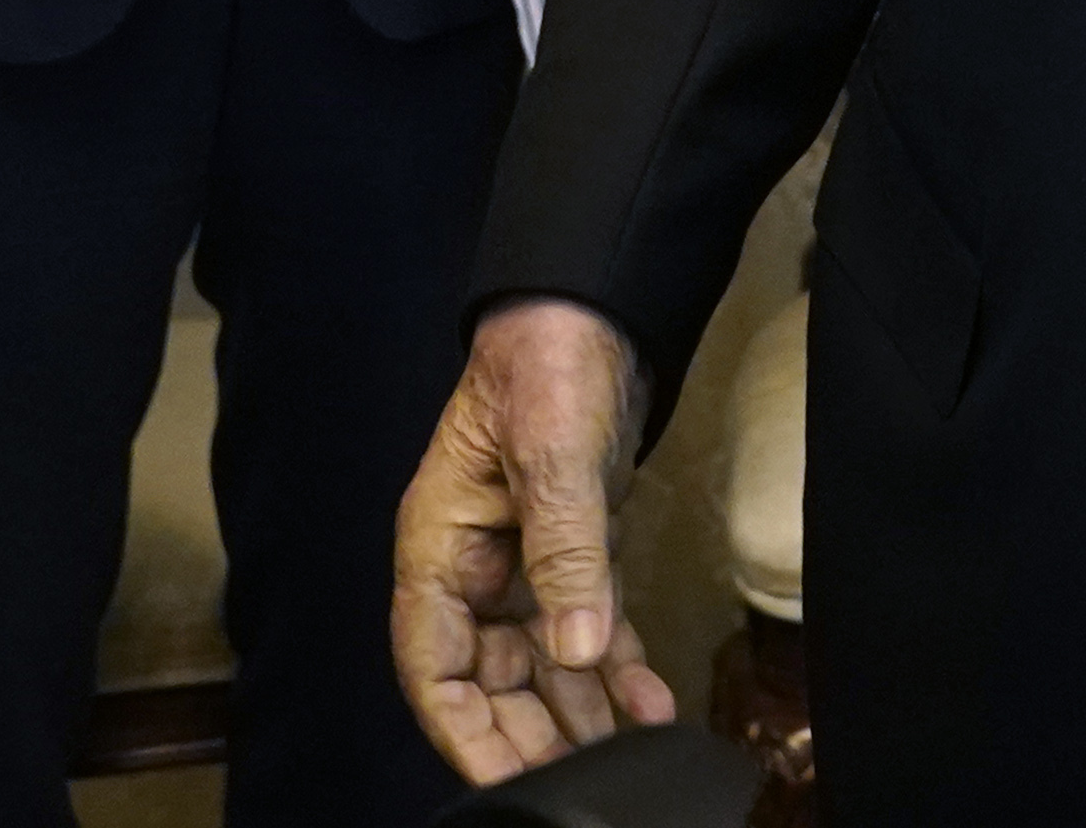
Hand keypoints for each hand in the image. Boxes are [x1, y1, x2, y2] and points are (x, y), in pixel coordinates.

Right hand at [391, 298, 674, 779]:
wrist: (589, 305)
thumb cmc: (545, 363)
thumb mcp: (552, 454)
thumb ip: (565, 552)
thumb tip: (577, 650)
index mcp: (439, 546)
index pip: (434, 665)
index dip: (465, 731)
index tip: (509, 780)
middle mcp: (472, 565)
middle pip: (490, 679)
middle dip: (533, 735)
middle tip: (583, 780)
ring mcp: (521, 560)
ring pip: (542, 662)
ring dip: (581, 711)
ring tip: (628, 754)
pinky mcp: (569, 548)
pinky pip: (585, 624)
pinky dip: (616, 667)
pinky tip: (651, 701)